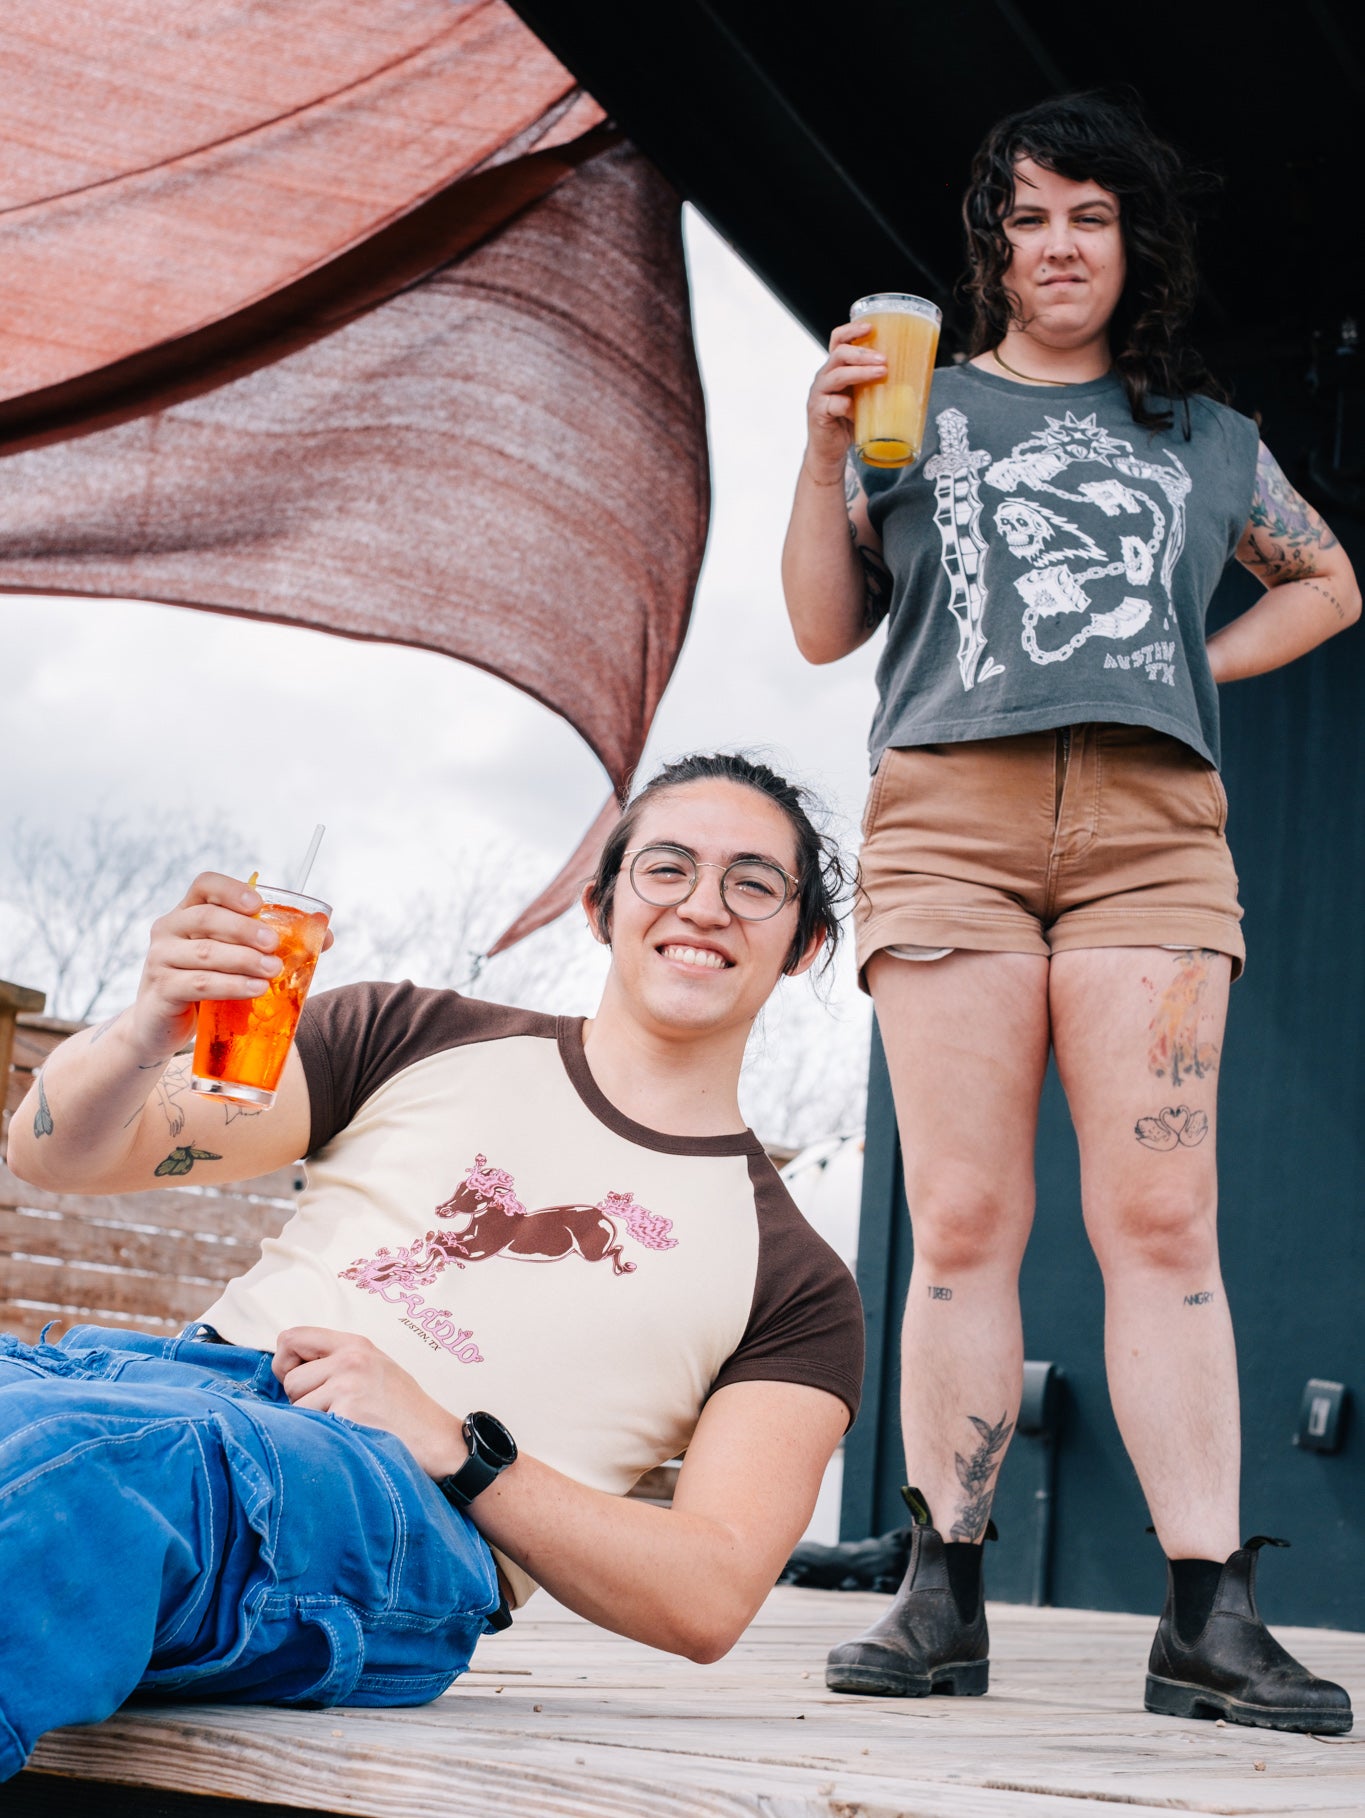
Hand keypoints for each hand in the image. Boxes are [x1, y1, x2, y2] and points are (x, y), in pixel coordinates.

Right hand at [129, 872, 332, 1065]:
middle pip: (206, 917)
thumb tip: (326, 937)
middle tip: (275, 944)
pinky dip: (231, 985)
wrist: (159, 1026)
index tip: (258, 904)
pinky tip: (255, 989)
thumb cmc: (204, 985)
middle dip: (245, 929)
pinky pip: (199, 984)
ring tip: (273, 970)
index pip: (205, 885)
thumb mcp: (232, 959)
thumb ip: (269, 945)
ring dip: (244, 960)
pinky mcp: (161, 990)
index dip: (232, 889)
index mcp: (187, 912)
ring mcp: (160, 959)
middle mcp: (169, 929)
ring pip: (206, 953)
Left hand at [273, 1327, 465, 1478]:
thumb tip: (288, 1370)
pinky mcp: (347, 1413)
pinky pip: (309, 1426)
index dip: (286, 1362)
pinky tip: (347, 1436)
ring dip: (311, 1421)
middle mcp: (350, 1359)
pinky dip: (322, 1436)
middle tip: (331, 1411)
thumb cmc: (404, 1410)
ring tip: (343, 1424)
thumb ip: (336, 1362)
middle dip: (301, 1400)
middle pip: (290, 1378)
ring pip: (296, 1406)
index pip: (292, 1337)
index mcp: (355, 1344)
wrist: (436, 1439)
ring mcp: (348, 1385)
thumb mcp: (374, 1368)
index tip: (301, 1382)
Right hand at [804, 320, 884, 480]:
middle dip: (863, 353)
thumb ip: (878, 385)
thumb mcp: (866, 398)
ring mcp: (819, 394)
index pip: (838, 340)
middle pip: (838, 353)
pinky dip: (848, 407)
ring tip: (881, 373)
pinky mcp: (818, 412)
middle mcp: (824, 377)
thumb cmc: (850, 422)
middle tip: (884, 359)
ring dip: (860, 372)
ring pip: (836, 375)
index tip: (871, 326)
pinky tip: (858, 413)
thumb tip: (916, 376)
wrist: (831, 451)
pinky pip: (834, 404)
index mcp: (835, 368)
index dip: (852, 330)